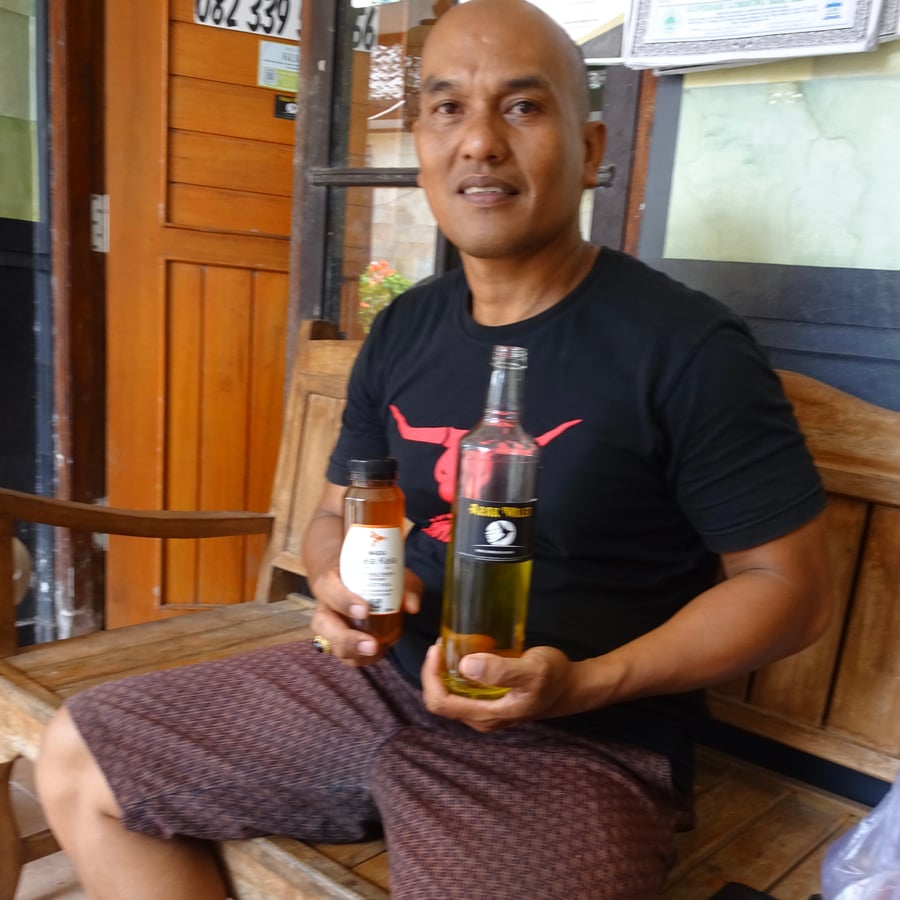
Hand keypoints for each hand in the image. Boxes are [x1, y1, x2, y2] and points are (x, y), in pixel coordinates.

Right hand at [309, 567, 421, 666]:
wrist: (359, 581)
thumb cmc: (375, 576)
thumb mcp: (394, 574)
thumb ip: (407, 587)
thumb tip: (413, 607)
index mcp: (330, 581)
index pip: (328, 589)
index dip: (344, 601)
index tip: (365, 611)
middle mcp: (324, 606)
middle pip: (323, 625)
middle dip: (347, 639)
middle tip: (372, 645)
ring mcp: (328, 627)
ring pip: (331, 645)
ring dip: (355, 653)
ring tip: (379, 651)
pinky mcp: (338, 643)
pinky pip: (344, 655)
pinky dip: (362, 658)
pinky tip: (380, 652)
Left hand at [420, 642, 573, 731]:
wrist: (571, 687)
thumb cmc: (553, 678)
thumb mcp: (532, 670)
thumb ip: (500, 670)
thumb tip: (465, 665)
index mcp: (485, 715)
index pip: (439, 702)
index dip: (430, 676)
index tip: (438, 648)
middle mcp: (480, 718)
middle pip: (441, 698)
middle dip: (436, 670)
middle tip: (445, 642)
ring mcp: (484, 711)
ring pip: (451, 692)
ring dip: (447, 668)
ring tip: (455, 643)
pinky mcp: (489, 701)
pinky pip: (463, 688)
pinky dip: (459, 669)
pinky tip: (470, 651)